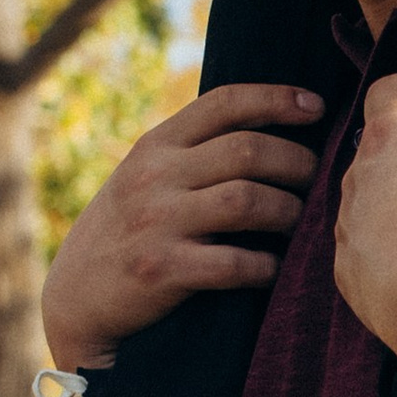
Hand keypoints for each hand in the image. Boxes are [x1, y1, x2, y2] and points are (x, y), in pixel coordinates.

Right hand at [43, 80, 325, 371]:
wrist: (77, 297)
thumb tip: (271, 127)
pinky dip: (265, 266)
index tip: (319, 106)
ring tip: (299, 222)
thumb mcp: (146, 176)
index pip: (224, 103)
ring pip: (247, 201)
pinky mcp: (162, 269)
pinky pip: (234, 263)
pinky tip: (273, 269)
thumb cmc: (128, 230)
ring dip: (287, 212)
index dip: (276, 99)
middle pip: (247, 151)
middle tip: (318, 179)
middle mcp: (155, 175)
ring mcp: (157, 222)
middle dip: (297, 162)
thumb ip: (192, 151)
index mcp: (156, 145)